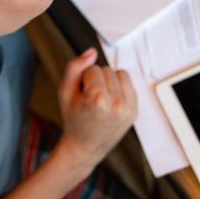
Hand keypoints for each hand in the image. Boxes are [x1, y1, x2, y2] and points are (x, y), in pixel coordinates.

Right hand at [54, 48, 137, 176]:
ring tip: (101, 99)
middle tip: (90, 99)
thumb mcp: (65, 92)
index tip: (81, 95)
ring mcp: (127, 109)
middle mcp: (116, 105)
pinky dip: (119, 89)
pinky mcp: (134, 111)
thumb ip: (74, 68)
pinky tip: (110, 102)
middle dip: (97, 80)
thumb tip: (92, 52)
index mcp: (97, 100)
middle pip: (107, 70)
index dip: (84, 79)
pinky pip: (129, 84)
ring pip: (120, 74)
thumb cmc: (73, 119)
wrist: (85, 146)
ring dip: (110, 82)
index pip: (93, 69)